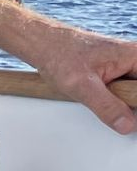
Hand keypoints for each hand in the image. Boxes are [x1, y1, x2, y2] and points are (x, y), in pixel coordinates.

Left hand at [0, 0, 136, 134]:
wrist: (42, 45)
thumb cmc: (59, 55)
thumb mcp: (82, 85)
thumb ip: (107, 106)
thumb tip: (127, 125)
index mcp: (136, 57)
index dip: (134, 104)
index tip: (124, 109)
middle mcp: (134, 60)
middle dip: (127, 103)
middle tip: (100, 98)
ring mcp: (126, 67)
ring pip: (131, 95)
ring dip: (118, 103)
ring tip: (93, 92)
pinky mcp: (117, 74)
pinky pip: (123, 93)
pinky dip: (112, 100)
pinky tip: (94, 93)